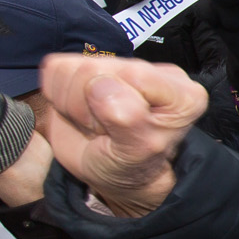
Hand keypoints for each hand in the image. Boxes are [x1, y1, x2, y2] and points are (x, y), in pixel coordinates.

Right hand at [39, 55, 207, 216]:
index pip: (134, 74)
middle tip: (104, 131)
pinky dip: (58, 96)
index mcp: (182, 92)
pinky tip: (80, 111)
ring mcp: (119, 65)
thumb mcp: (135, 153)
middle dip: (89, 109)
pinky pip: (55, 69)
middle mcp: (155, 71)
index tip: (120, 132)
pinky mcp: (86, 65)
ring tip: (95, 124)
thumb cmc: (129, 166)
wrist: (108, 173)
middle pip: (96, 69)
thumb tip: (102, 85)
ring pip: (71, 69)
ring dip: (73, 105)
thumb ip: (128, 119)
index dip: (113, 106)